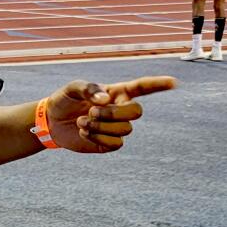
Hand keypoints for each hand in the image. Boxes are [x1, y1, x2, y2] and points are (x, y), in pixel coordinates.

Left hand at [45, 77, 176, 152]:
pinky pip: (116, 143)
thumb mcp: (72, 88)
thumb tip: (105, 99)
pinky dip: (98, 137)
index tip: (174, 82)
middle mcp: (120, 109)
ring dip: (101, 126)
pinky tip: (84, 131)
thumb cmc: (64, 100)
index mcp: (116, 92)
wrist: (52, 121)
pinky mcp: (109, 143)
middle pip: (137, 112)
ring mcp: (116, 127)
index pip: (141, 87)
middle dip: (114, 113)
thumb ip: (89, 89)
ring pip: (125, 129)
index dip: (158, 84)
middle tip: (92, 111)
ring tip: (82, 121)